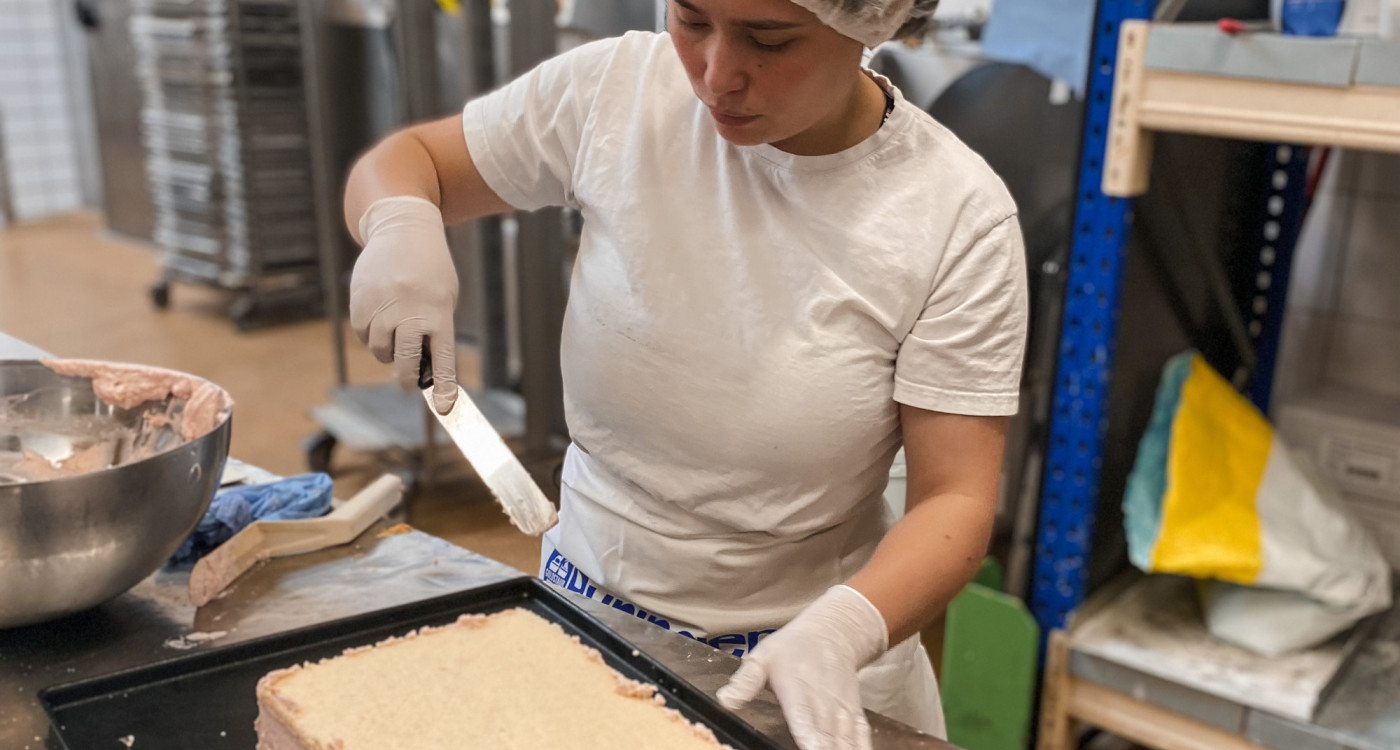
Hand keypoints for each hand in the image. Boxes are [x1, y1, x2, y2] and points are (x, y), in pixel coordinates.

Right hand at [349, 196, 459, 412]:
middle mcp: (410, 311)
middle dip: (405, 377)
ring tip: (395, 333)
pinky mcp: (360, 301)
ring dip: (387, 350)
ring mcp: (383, 307)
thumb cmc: (430, 269)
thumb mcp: (445, 295)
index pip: (443, 357)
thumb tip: (422, 364)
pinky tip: (379, 316)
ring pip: (379, 349)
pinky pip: (362, 333)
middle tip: (407, 384)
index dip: (444, 384)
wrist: (402, 229)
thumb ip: (435, 327)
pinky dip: (370, 333)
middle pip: (404, 360)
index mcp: (438, 312)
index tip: (445, 405)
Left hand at [717, 585, 887, 749]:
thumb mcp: (763, 657)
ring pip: (846, 737)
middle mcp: (823, 700)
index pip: (803, 717)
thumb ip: (746, 682)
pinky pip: (861, 735)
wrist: (833, 632)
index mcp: (797, 689)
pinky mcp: (854, 713)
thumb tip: (725, 700)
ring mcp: (841, 708)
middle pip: (826, 735)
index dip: (807, 736)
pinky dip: (861, 746)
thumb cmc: (792, 648)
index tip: (809, 747)